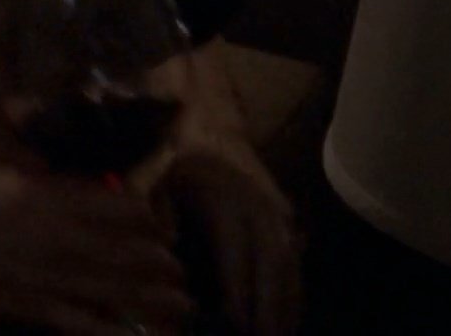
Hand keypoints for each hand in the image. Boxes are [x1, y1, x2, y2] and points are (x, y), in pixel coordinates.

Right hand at [0, 167, 192, 335]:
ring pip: (105, 285)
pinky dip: (106, 327)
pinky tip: (133, 334)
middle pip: (116, 248)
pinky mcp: (18, 304)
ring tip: (179, 304)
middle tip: (182, 271)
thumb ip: (40, 183)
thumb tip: (77, 187)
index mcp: (40, 194)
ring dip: (146, 296)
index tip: (159, 225)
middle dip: (154, 261)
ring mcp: (34, 271)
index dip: (141, 216)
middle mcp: (45, 232)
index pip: (108, 204)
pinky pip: (73, 319)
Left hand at [157, 141, 301, 335]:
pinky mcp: (285, 220)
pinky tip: (289, 320)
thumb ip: (155, 211)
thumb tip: (167, 243)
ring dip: (289, 305)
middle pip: (272, 263)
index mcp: (222, 198)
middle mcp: (257, 206)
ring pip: (290, 265)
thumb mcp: (155, 181)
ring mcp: (276, 213)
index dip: (239, 290)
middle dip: (271, 307)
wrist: (210, 134)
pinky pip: (295, 260)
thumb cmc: (175, 168)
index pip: (236, 251)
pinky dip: (294, 293)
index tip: (235, 324)